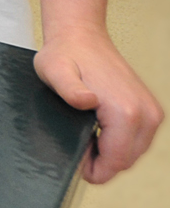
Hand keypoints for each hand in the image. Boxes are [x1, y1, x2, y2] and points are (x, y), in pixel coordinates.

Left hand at [32, 0, 163, 182]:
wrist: (82, 37)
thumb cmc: (65, 55)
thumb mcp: (54, 72)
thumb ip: (69, 90)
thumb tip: (87, 101)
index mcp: (126, 112)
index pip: (116, 163)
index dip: (94, 170)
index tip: (76, 162)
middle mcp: (146, 114)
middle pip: (126, 161)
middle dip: (102, 162)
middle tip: (77, 145)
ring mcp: (152, 112)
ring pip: (133, 153)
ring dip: (111, 152)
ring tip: (86, 134)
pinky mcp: (150, 110)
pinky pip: (137, 141)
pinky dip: (119, 142)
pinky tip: (98, 130)